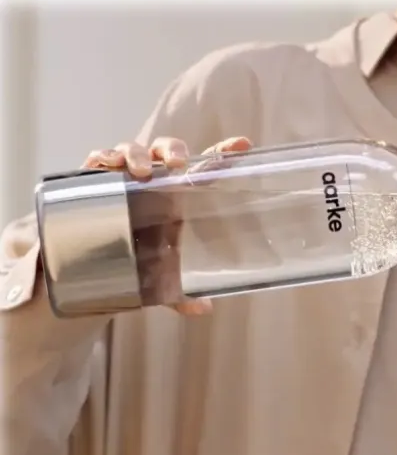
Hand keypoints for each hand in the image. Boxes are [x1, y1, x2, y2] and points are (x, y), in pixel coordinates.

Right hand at [82, 135, 251, 314]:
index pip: (204, 166)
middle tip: (177, 164)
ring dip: (138, 153)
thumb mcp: (160, 276)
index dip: (223, 152)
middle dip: (173, 150)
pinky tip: (105, 165)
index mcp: (178, 194)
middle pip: (167, 150)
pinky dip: (102, 157)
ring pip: (133, 149)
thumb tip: (203, 308)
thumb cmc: (138, 254)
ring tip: (142, 171)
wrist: (95, 257)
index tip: (243, 145)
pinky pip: (97, 159)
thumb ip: (180, 292)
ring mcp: (124, 176)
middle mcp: (154, 180)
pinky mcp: (95, 180)